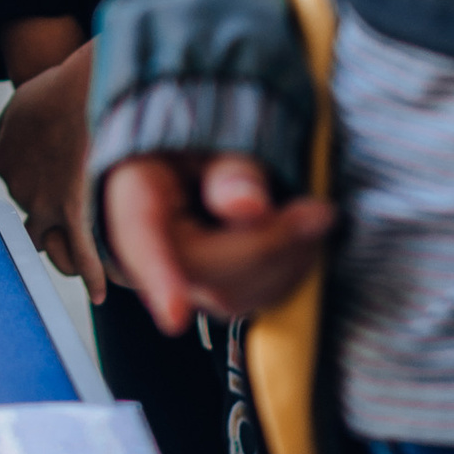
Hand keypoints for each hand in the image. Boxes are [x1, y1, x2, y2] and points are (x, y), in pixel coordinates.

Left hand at [0, 42, 104, 303]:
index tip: (62, 184)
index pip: (17, 181)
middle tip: (72, 228)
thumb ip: (20, 121)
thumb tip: (22, 128)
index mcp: (5, 157)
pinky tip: (102, 292)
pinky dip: (92, 275)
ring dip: (64, 254)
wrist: (88, 84)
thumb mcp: (27, 100)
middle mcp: (19, 186)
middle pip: (30, 218)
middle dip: (49, 225)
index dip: (43, 185)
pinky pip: (82, 255)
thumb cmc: (64, 85)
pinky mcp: (74, 215)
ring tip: (84, 261)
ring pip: (47, 245)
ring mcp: (44, 205)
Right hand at [100, 153, 333, 336]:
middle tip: (319, 211)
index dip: (159, 279)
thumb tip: (251, 207)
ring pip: (231, 296)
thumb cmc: (199, 140)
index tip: (175, 317)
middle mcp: (144, 252)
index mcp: (133, 198)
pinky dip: (283, 274)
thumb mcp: (213, 136)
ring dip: (284, 262)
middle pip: (206, 272)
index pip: (143, 239)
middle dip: (270, 246)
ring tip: (312, 216)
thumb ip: (230, 170)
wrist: (194, 154)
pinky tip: (300, 241)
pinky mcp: (207, 292)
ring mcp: (176, 280)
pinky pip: (247, 299)